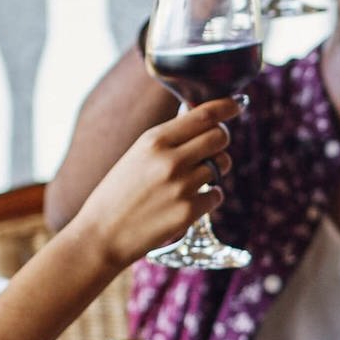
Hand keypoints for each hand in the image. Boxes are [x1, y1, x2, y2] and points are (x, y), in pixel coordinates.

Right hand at [69, 100, 238, 268]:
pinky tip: (185, 202)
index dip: (226, 107)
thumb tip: (206, 121)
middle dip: (221, 140)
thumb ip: (170, 139)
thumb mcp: (137, 155)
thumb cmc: (119, 193)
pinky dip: (208, 197)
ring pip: (222, 165)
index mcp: (153, 140)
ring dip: (213, 171)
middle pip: (220, 137)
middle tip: (211, 149)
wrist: (101, 234)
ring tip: (188, 181)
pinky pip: (217, 194)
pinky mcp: (189, 211)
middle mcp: (170, 160)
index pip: (202, 115)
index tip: (237, 104)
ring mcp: (182, 186)